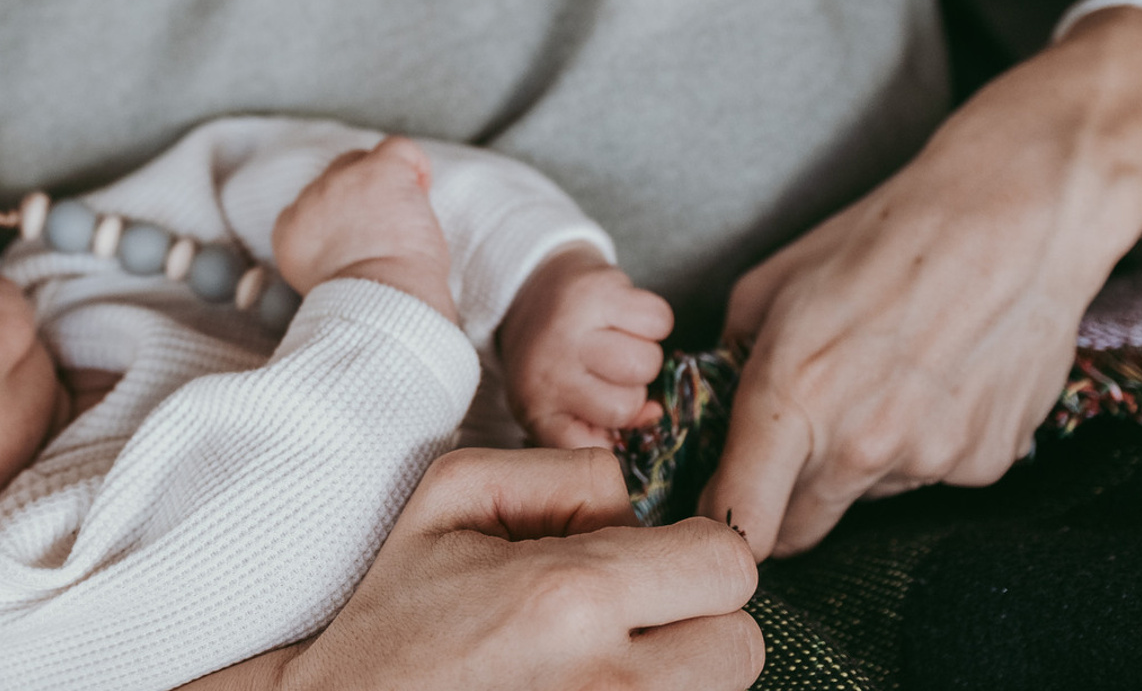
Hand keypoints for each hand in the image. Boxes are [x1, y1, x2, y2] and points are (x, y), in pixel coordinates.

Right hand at [258, 448, 761, 690]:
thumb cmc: (398, 606)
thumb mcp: (456, 495)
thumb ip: (563, 473)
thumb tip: (642, 492)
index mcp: (573, 595)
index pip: (726, 561)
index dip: (699, 548)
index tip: (660, 553)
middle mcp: (612, 684)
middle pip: (742, 644)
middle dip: (701, 617)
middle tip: (641, 611)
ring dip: (684, 671)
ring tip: (614, 657)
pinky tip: (595, 685)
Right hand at [273, 137, 455, 319]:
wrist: (385, 309)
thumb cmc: (369, 307)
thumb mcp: (325, 281)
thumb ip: (329, 250)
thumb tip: (357, 234)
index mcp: (291, 232)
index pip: (315, 204)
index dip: (345, 217)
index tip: (363, 241)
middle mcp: (308, 200)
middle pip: (338, 177)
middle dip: (364, 198)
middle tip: (388, 235)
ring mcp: (342, 180)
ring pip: (366, 162)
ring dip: (389, 189)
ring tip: (406, 225)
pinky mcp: (378, 170)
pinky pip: (398, 148)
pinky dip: (415, 166)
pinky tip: (423, 190)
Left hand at [498, 245, 674, 448]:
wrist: (529, 286)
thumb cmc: (552, 357)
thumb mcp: (559, 407)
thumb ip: (602, 430)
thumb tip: (654, 413)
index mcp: (537, 405)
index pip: (591, 447)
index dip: (608, 436)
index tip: (601, 418)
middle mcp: (551, 366)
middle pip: (629, 404)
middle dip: (629, 388)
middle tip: (605, 368)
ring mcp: (572, 324)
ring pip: (648, 362)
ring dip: (644, 352)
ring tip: (616, 340)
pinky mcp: (597, 286)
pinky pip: (659, 319)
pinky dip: (653, 321)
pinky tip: (626, 316)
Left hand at [696, 2, 1141, 557]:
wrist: (1010, 221)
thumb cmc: (884, 235)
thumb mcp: (774, 279)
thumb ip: (736, 352)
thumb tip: (715, 396)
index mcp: (794, 395)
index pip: (740, 517)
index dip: (719, 521)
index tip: (714, 509)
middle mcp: (861, 445)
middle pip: (801, 525)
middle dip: (782, 498)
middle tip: (787, 442)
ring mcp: (929, 461)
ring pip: (866, 493)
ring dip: (855, 458)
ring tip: (878, 374)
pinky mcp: (984, 464)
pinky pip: (927, 473)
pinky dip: (918, 442)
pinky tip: (930, 378)